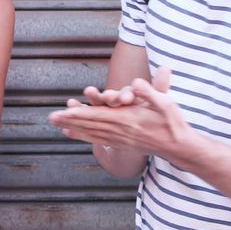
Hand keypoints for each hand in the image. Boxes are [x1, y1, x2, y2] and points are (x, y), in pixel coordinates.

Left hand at [49, 67, 196, 158]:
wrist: (179, 146)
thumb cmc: (173, 122)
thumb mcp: (165, 102)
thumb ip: (150, 92)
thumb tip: (136, 82)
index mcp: (128, 119)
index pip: (98, 116)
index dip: (79, 114)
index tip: (63, 112)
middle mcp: (121, 131)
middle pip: (90, 125)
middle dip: (70, 121)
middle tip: (51, 117)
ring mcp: (120, 139)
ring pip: (92, 133)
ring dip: (73, 128)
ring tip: (56, 125)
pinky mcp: (122, 144)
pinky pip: (98, 140)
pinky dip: (83, 136)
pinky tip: (72, 134)